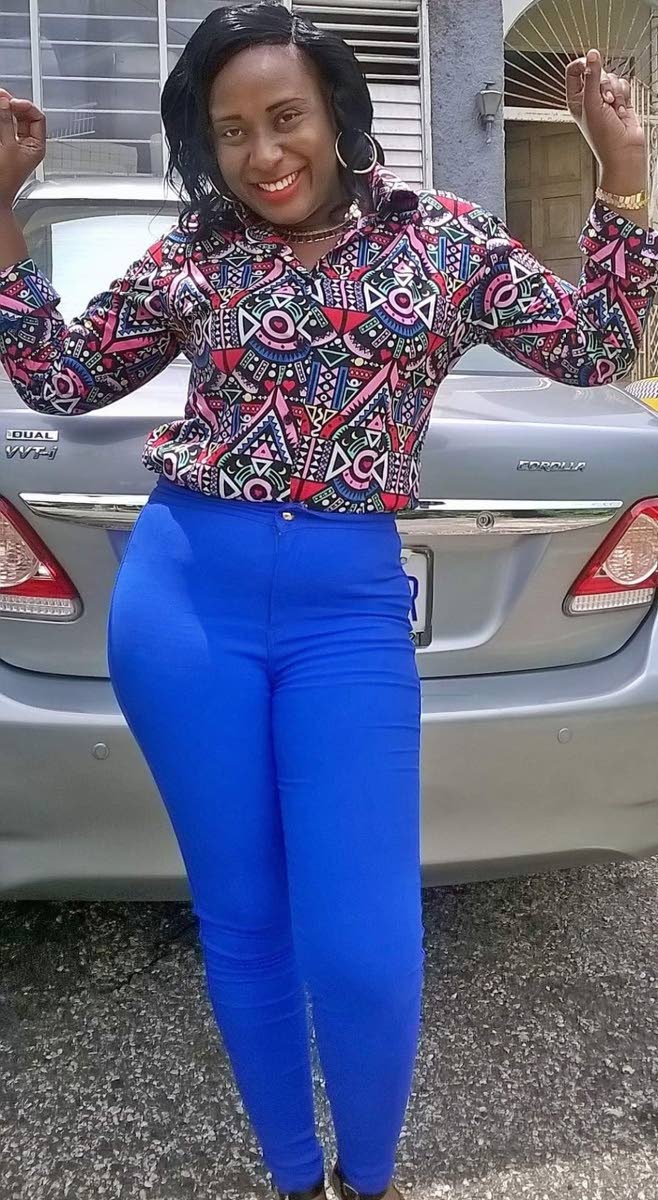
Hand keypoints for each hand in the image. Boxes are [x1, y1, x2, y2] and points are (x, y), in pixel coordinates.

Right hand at [0, 89, 45, 208]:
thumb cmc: (5, 181)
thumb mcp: (7, 147)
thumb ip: (5, 123)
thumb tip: (5, 102)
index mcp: (36, 146)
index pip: (37, 117)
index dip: (25, 106)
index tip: (12, 102)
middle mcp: (27, 144)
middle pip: (22, 116)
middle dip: (11, 104)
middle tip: (0, 97)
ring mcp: (14, 145)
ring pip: (11, 120)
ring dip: (3, 110)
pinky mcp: (3, 146)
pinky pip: (3, 128)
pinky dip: (0, 120)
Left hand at [565, 49, 646, 185]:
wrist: (624, 151)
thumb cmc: (603, 138)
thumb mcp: (593, 104)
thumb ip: (593, 77)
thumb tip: (592, 55)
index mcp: (575, 99)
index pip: (574, 71)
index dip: (583, 64)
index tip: (591, 64)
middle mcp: (589, 98)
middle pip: (597, 72)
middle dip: (605, 84)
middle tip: (606, 100)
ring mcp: (605, 99)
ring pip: (612, 78)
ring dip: (616, 92)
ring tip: (614, 109)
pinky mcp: (620, 100)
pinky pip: (623, 85)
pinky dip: (625, 96)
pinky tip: (621, 111)